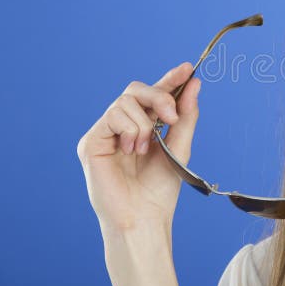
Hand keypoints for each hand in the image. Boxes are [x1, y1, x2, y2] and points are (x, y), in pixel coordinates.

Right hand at [77, 62, 200, 231]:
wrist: (145, 217)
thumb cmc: (159, 189)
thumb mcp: (180, 147)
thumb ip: (185, 116)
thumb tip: (193, 84)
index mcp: (144, 127)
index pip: (153, 95)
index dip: (169, 79)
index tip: (187, 68)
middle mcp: (122, 127)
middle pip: (136, 89)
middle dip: (160, 96)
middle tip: (172, 118)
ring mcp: (105, 133)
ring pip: (125, 101)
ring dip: (144, 123)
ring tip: (146, 148)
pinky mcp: (91, 142)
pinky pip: (112, 116)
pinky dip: (130, 130)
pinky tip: (131, 150)